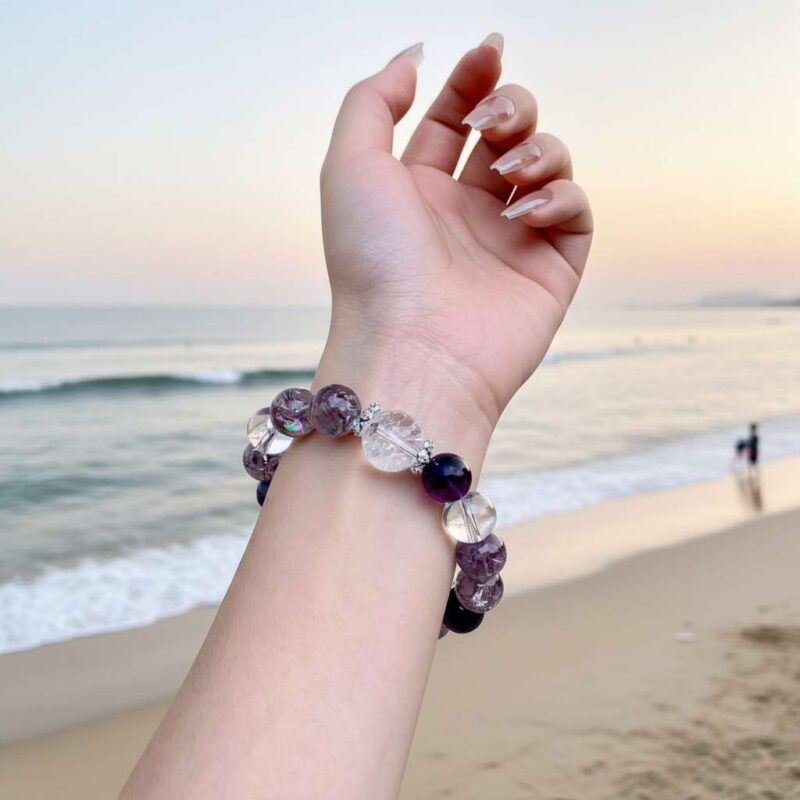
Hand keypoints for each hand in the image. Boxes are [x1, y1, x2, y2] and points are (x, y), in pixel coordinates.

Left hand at [319, 36, 591, 438]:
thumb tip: (414, 59)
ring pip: (548, 164)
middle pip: (508, 134)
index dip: (472, 80)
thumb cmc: (372, 264)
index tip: (487, 51)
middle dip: (511, 107)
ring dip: (537, 149)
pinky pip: (574, 212)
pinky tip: (524, 213)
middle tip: (494, 120)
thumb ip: (373, 101)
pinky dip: (559, 197)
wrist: (412, 350)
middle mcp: (465, 214)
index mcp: (418, 191)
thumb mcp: (350, 165)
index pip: (455, 120)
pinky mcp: (549, 270)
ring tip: (507, 173)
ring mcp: (509, 241)